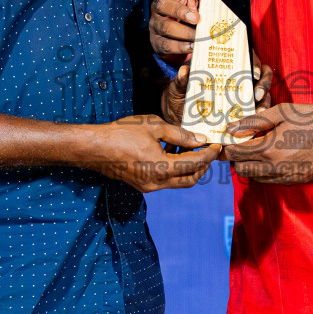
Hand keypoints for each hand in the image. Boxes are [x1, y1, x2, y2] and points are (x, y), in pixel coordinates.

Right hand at [78, 114, 219, 191]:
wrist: (95, 148)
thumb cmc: (122, 133)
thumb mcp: (154, 126)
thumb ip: (180, 135)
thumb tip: (200, 140)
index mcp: (162, 168)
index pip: (196, 164)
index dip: (209, 154)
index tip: (217, 145)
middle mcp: (157, 183)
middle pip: (191, 179)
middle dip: (203, 166)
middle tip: (207, 150)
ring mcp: (149, 187)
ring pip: (178, 182)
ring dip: (188, 167)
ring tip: (188, 147)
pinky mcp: (142, 185)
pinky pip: (165, 180)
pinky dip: (174, 169)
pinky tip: (171, 152)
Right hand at [149, 0, 204, 64]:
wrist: (171, 37)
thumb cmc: (187, 17)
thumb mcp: (194, 7)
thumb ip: (201, 6)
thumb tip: (214, 10)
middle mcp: (159, 7)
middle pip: (164, 6)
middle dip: (181, 12)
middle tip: (197, 19)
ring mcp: (155, 24)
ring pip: (166, 27)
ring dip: (184, 32)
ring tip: (199, 37)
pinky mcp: (155, 41)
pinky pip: (165, 44)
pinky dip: (180, 47)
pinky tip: (192, 46)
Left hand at [161, 56, 275, 124]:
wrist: (179, 117)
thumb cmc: (181, 96)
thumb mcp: (179, 88)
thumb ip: (181, 81)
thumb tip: (184, 70)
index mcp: (226, 66)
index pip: (248, 58)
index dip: (255, 64)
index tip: (252, 73)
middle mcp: (239, 78)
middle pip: (262, 75)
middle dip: (263, 84)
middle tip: (257, 95)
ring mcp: (244, 95)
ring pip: (263, 94)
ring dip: (264, 102)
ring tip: (260, 112)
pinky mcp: (244, 112)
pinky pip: (257, 113)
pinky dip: (258, 118)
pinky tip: (255, 125)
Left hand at [222, 104, 312, 184]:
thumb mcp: (283, 112)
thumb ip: (254, 121)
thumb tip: (231, 128)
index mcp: (269, 149)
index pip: (235, 153)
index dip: (226, 146)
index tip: (226, 139)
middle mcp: (274, 168)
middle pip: (240, 169)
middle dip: (236, 156)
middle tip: (242, 142)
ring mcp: (285, 177)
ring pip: (254, 177)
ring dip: (250, 164)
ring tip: (258, 147)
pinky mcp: (295, 181)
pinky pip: (270, 180)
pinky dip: (264, 171)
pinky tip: (273, 155)